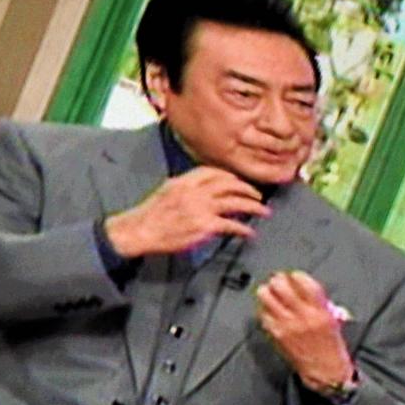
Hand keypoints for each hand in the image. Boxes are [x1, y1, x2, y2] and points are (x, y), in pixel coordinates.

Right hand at [103, 166, 268, 257]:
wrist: (141, 230)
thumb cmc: (151, 214)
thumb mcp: (168, 190)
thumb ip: (187, 186)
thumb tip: (204, 188)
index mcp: (186, 180)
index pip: (214, 171)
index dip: (231, 176)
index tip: (239, 181)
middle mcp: (196, 191)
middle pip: (230, 183)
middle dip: (247, 188)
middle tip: (258, 195)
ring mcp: (202, 208)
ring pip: (235, 201)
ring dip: (253, 206)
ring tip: (263, 211)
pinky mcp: (205, 226)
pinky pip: (231, 225)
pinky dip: (243, 229)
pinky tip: (249, 233)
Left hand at [254, 270, 356, 394]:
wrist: (324, 371)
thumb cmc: (330, 348)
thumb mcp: (333, 321)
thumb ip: (321, 303)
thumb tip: (306, 289)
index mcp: (320, 311)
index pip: (304, 283)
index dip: (296, 276)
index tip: (294, 276)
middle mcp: (302, 316)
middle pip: (281, 286)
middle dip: (278, 280)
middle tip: (278, 280)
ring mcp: (286, 325)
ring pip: (266, 298)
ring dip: (267, 291)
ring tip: (270, 292)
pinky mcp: (276, 334)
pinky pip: (263, 315)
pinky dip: (264, 309)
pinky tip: (269, 310)